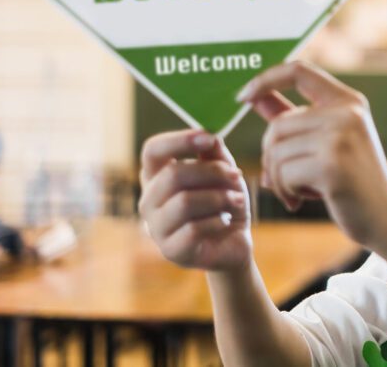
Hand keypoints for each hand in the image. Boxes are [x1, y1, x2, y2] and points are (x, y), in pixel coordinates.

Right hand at [138, 130, 251, 270]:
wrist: (233, 242)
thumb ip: (215, 154)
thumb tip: (209, 135)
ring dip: (219, 198)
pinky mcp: (171, 250)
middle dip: (212, 172)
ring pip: (184, 202)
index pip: (153, 150)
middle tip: (236, 175)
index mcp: (157, 176)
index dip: (179, 140)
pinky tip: (226, 221)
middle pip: (173, 175)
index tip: (210, 139)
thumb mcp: (223, 173)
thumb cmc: (223, 202)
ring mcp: (156, 228)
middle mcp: (149, 201)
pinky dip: (218, 221)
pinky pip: (194, 228)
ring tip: (237, 201)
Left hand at [238, 61, 386, 252]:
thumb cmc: (353, 180)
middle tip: (281, 180)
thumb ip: (292, 118)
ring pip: (277, 151)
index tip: (243, 96)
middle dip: (270, 156)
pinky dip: (285, 192)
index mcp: (349, 101)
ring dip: (277, 179)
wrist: (386, 217)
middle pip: (278, 125)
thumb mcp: (328, 141)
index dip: (266, 78)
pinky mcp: (332, 166)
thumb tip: (253, 97)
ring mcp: (341, 138)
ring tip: (295, 192)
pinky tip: (300, 201)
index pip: (299, 71)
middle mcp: (347, 113)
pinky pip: (283, 174)